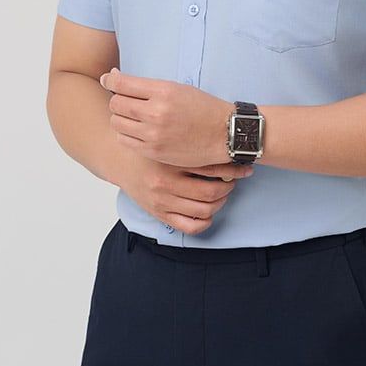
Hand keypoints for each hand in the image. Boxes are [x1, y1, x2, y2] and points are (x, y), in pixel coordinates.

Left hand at [99, 68, 232, 167]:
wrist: (223, 134)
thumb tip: (114, 77)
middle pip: (116, 103)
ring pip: (117, 123)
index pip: (122, 83)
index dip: (110, 79)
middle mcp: (157, 112)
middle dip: (116, 100)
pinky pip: (125, 140)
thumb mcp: (177, 88)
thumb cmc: (202, 108)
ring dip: (120, 118)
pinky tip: (137, 130)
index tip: (108, 79)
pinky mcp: (154, 151)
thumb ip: (146, 86)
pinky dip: (126, 134)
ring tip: (132, 116)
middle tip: (125, 100)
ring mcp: (154, 134)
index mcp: (163, 91)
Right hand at [114, 147, 254, 236]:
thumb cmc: (152, 147)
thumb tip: (227, 150)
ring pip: (204, 210)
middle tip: (234, 180)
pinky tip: (208, 211)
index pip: (211, 167)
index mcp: (171, 160)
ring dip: (220, 202)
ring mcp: (162, 200)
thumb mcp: (171, 139)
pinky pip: (190, 226)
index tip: (243, 166)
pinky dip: (205, 221)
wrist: (121, 159)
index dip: (233, 168)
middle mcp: (165, 182)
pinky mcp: (159, 213)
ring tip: (222, 192)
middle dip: (229, 186)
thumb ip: (194, 145)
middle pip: (211, 191)